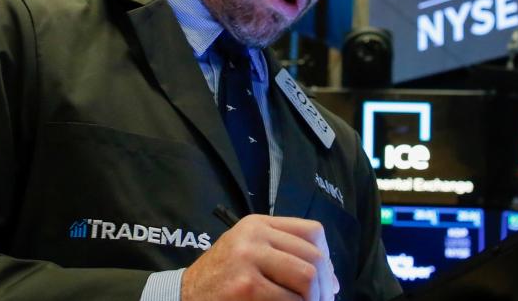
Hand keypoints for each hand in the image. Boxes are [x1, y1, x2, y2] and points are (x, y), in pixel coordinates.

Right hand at [181, 214, 337, 300]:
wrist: (185, 295)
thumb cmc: (222, 278)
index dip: (327, 259)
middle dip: (324, 287)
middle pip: (314, 257)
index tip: (326, 281)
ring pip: (307, 279)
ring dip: (314, 300)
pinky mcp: (247, 287)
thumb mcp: (249, 253)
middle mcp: (253, 236)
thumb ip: (284, 256)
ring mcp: (249, 260)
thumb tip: (332, 281)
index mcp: (257, 224)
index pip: (312, 231)